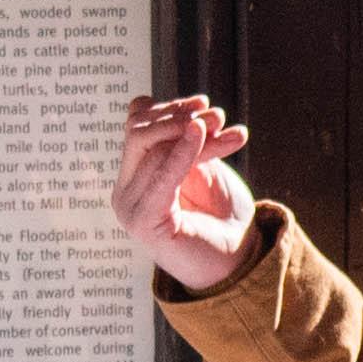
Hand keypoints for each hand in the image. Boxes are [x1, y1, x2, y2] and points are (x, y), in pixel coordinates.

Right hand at [117, 92, 259, 294]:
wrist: (238, 260)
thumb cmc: (220, 215)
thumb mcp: (201, 166)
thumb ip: (181, 139)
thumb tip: (147, 100)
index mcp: (134, 178)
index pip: (138, 128)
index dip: (167, 110)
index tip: (203, 103)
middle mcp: (125, 192)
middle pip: (138, 134)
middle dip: (177, 117)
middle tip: (214, 113)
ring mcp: (129, 209)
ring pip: (152, 150)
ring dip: (190, 132)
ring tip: (220, 123)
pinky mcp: (143, 222)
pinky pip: (160, 176)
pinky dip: (182, 152)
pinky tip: (200, 135)